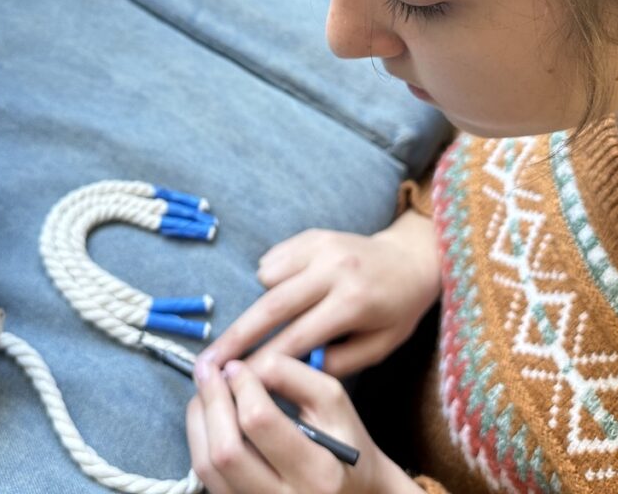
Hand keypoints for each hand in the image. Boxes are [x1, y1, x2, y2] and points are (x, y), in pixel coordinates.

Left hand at [186, 352, 420, 493]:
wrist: (355, 492)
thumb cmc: (345, 445)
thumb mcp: (333, 402)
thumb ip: (294, 376)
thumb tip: (247, 366)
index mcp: (316, 472)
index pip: (260, 422)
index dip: (241, 386)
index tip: (236, 365)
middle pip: (226, 451)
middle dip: (211, 402)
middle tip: (207, 370)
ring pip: (208, 466)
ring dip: (198, 420)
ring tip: (204, 389)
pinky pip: (206, 477)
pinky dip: (200, 440)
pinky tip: (207, 416)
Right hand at [203, 211, 439, 376]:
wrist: (411, 258)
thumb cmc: (397, 310)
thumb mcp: (380, 346)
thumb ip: (337, 362)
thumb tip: (291, 371)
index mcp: (354, 301)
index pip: (299, 337)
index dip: (264, 361)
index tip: (237, 383)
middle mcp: (334, 268)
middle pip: (272, 306)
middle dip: (236, 337)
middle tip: (206, 363)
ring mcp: (319, 245)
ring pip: (267, 280)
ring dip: (261, 306)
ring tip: (269, 322)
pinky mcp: (310, 234)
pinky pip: (272, 261)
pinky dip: (271, 282)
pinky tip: (291, 293)